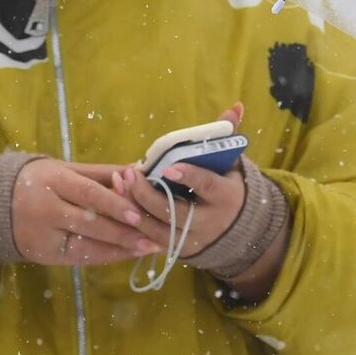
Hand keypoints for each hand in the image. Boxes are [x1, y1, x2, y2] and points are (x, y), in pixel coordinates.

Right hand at [12, 159, 158, 265]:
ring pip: (85, 245)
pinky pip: (79, 258)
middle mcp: (46, 210)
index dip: (114, 204)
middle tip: (153, 236)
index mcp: (53, 181)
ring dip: (119, 248)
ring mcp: (44, 236)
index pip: (88, 194)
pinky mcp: (44, 255)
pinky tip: (125, 255)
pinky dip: (104, 257)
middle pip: (89, 222)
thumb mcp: (65, 169)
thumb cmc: (39, 181)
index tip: (138, 213)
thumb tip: (138, 171)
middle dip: (122, 231)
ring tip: (146, 248)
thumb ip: (101, 173)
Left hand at [113, 103, 246, 258]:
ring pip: (157, 229)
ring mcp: (190, 240)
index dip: (188, 177)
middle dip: (149, 194)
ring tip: (121, 183)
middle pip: (175, 212)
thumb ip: (227, 135)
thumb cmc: (228, 187)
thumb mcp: (231, 163)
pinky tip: (119, 201)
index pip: (206, 186)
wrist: (236, 229)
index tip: (168, 167)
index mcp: (225, 196)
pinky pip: (148, 240)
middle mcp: (208, 222)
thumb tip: (235, 105)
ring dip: (135, 207)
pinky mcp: (175, 250)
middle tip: (131, 173)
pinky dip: (132, 222)